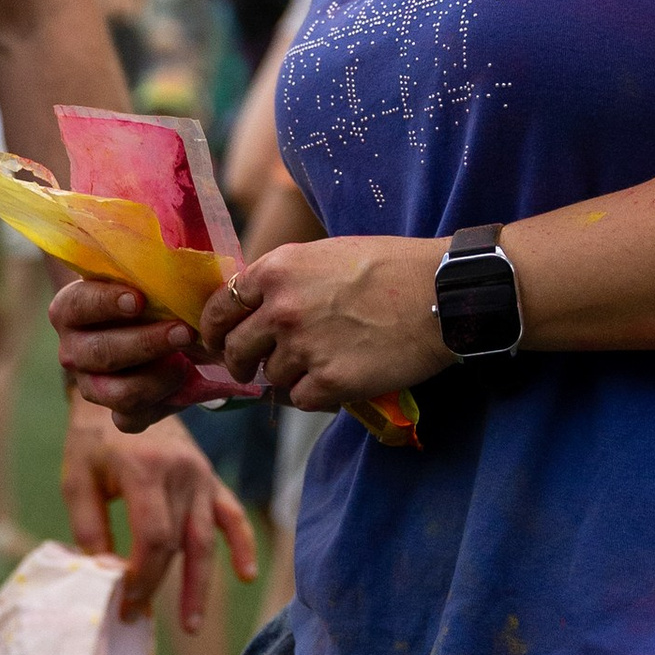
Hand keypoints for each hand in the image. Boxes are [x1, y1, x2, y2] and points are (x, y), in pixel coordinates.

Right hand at [49, 278, 202, 430]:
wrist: (171, 333)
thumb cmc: (154, 296)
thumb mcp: (146, 277)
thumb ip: (150, 267)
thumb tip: (175, 249)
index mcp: (70, 309)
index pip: (78, 305)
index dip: (105, 303)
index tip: (138, 300)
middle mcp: (72, 350)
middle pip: (100, 352)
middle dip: (145, 343)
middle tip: (182, 331)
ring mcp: (90, 386)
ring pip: (116, 392)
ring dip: (156, 377)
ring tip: (186, 360)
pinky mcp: (116, 413)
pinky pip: (131, 418)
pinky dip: (160, 404)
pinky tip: (182, 384)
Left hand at [62, 396, 256, 625]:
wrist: (120, 392)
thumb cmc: (91, 438)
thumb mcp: (76, 478)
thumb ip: (88, 527)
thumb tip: (102, 575)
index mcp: (145, 471)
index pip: (153, 538)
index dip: (140, 576)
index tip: (122, 601)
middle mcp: (180, 474)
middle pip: (177, 544)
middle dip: (157, 586)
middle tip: (135, 617)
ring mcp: (199, 476)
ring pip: (205, 539)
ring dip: (199, 584)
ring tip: (190, 625)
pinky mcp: (208, 477)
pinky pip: (231, 515)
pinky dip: (240, 545)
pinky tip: (245, 574)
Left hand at [199, 235, 451, 411]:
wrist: (441, 294)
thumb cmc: (391, 267)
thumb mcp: (324, 255)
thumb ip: (284, 279)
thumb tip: (253, 307)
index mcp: (276, 270)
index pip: (219, 308)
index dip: (213, 331)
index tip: (216, 343)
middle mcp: (280, 309)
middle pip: (235, 349)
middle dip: (239, 363)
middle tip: (250, 370)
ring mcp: (303, 347)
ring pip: (271, 377)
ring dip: (290, 375)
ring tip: (325, 361)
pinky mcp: (329, 381)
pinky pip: (300, 399)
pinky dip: (315, 395)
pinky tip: (340, 380)